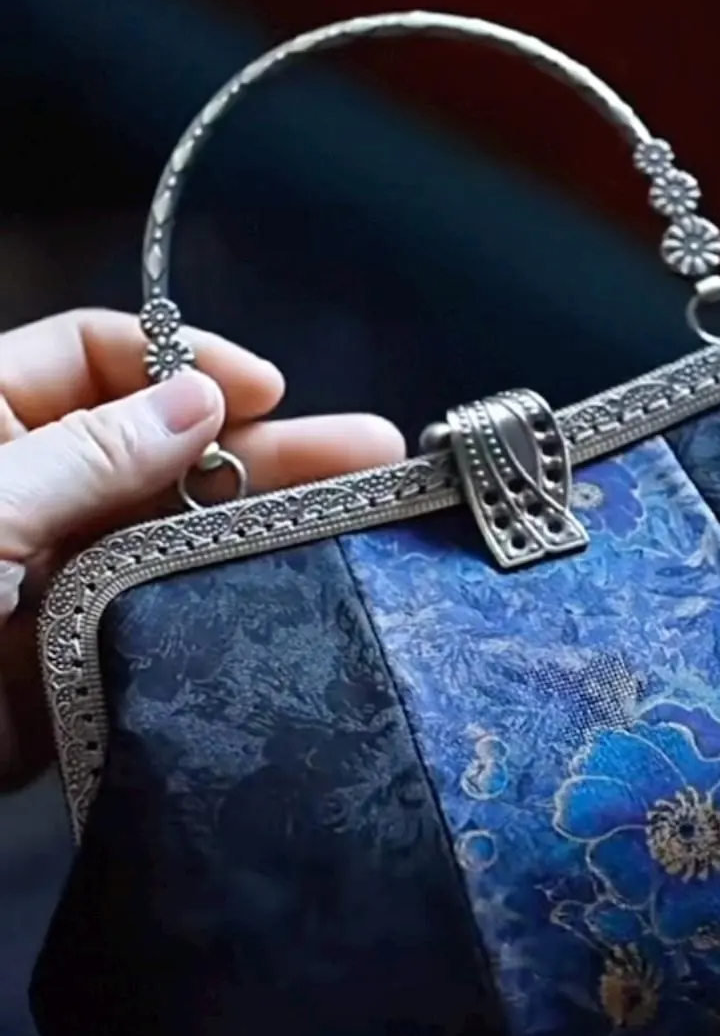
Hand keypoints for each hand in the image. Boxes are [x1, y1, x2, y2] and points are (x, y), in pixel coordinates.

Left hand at [0, 308, 404, 787]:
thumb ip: (90, 452)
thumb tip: (200, 399)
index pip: (94, 361)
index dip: (183, 365)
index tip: (266, 392)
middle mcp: (23, 500)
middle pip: (158, 454)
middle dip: (261, 449)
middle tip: (368, 455)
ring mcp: (50, 590)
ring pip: (172, 546)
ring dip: (260, 534)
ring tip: (368, 524)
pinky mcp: (69, 675)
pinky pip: (161, 634)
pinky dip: (224, 620)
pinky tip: (303, 604)